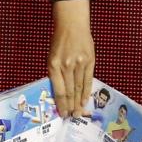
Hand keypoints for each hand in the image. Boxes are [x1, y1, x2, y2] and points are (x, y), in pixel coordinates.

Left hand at [49, 0, 94, 118]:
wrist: (72, 24)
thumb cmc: (59, 40)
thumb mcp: (51, 55)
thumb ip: (55, 72)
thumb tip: (60, 91)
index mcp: (53, 64)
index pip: (58, 89)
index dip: (61, 103)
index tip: (62, 113)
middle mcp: (66, 66)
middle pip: (69, 91)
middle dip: (70, 105)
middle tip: (72, 117)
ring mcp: (79, 64)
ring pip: (79, 87)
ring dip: (79, 101)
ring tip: (79, 112)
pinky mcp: (90, 62)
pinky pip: (88, 80)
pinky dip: (87, 91)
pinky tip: (86, 100)